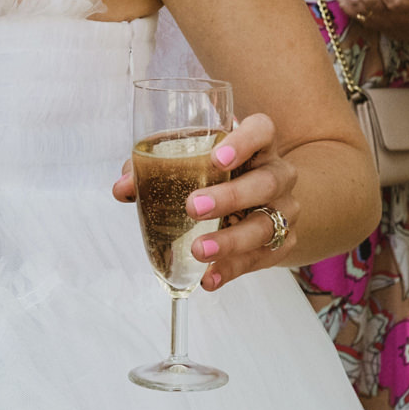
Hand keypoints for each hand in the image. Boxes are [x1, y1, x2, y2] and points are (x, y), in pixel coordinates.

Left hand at [112, 111, 296, 290]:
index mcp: (258, 144)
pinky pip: (261, 258)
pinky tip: (210, 278)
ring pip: (267, 225)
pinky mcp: (283, 242)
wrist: (260, 203)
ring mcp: (285, 209)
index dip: (244, 142)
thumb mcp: (192, 164)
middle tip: (193, 207)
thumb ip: (155, 169)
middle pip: (266, 182)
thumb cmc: (217, 175)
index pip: (262, 130)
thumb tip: (123, 188)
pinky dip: (233, 269)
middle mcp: (277, 174)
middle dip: (230, 197)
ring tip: (199, 250)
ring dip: (231, 241)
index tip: (216, 158)